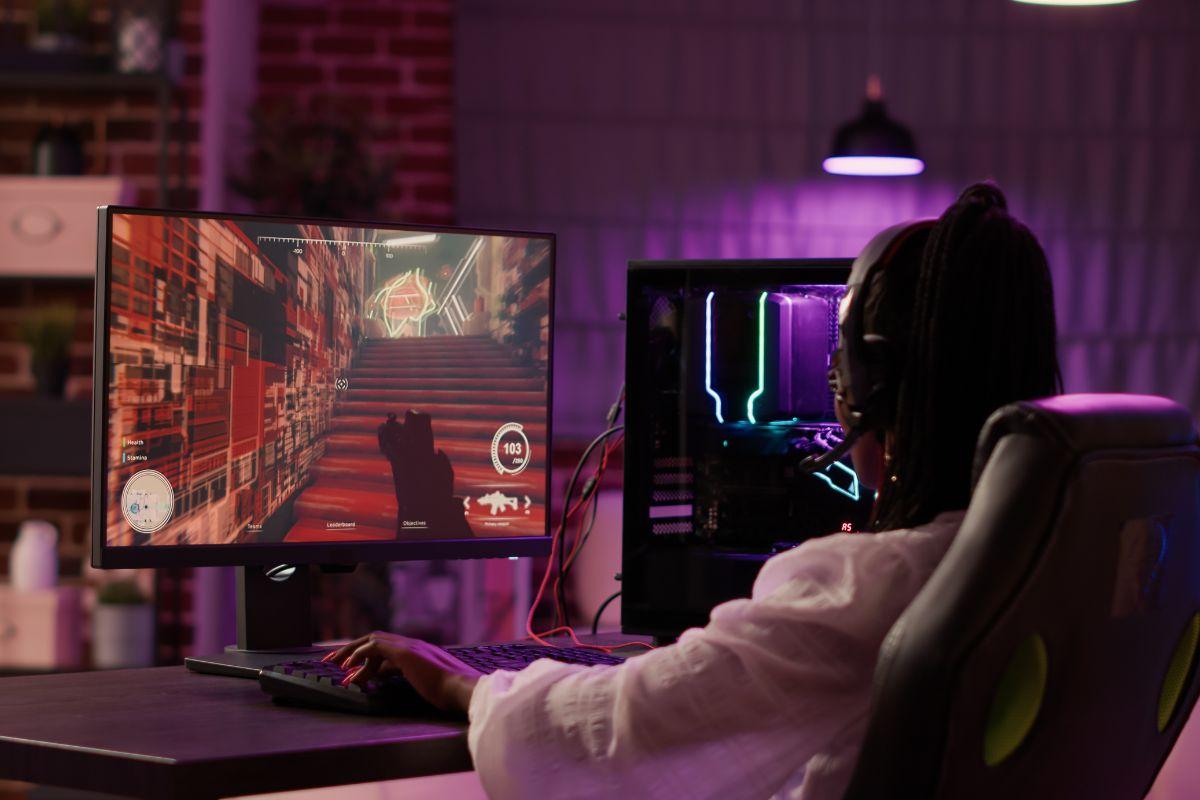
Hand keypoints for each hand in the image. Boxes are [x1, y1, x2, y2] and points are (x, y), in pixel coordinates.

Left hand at [324, 632, 482, 714]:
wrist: (465, 690)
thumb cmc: (451, 693)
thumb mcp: (426, 684)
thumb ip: (409, 678)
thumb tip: (387, 679)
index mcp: (420, 652)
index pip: (387, 650)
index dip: (368, 660)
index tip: (354, 672)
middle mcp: (414, 645)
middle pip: (376, 640)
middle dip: (353, 650)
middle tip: (335, 661)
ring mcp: (410, 646)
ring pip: (373, 640)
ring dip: (352, 652)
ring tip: (338, 666)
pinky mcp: (406, 653)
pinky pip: (375, 647)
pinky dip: (359, 655)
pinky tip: (349, 667)